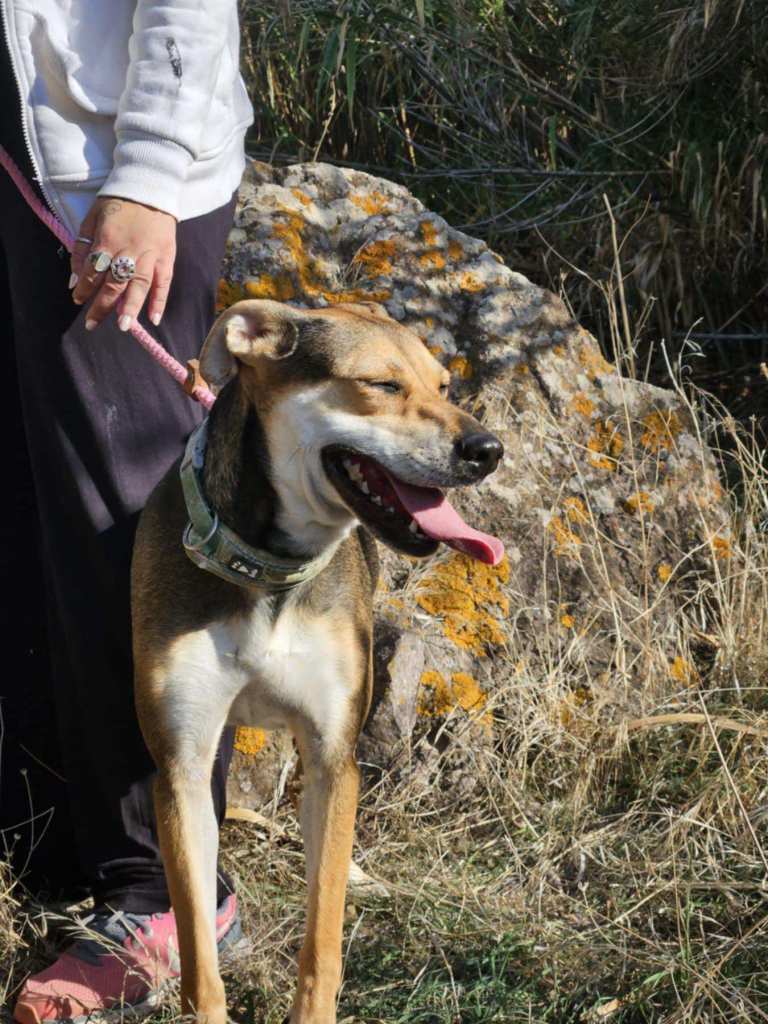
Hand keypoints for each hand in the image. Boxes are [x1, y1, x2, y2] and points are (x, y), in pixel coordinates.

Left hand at [71, 197, 176, 331]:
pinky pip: (164, 282)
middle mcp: (129, 250)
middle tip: (91, 324)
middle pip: (114, 283)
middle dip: (102, 305)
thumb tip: (75, 277)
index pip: (93, 270)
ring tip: (123, 326)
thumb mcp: (92, 218)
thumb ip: (82, 247)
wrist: (150, 186)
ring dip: (131, 307)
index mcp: (108, 239)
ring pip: (139, 285)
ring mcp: (151, 254)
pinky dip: (159, 301)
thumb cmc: (117, 203)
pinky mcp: (167, 256)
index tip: (77, 300)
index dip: (84, 287)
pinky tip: (153, 319)